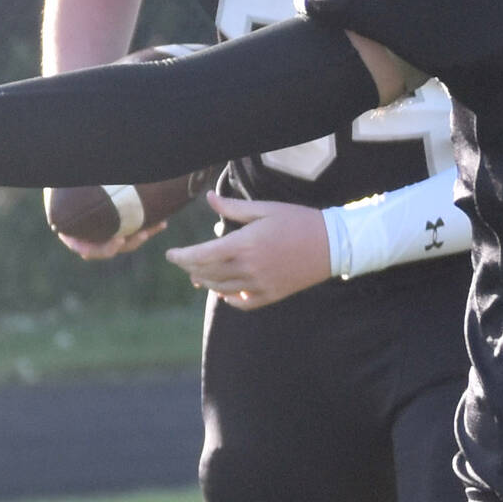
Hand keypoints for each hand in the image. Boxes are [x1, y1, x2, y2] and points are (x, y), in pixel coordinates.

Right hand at [42, 189, 168, 262]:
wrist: (73, 175)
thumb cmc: (64, 184)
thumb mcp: (60, 191)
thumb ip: (68, 198)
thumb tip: (65, 189)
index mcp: (72, 233)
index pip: (87, 250)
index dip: (104, 249)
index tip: (119, 240)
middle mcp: (89, 236)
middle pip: (111, 247)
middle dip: (130, 242)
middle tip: (143, 234)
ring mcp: (106, 231)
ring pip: (127, 239)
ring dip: (144, 234)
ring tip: (159, 225)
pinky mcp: (120, 223)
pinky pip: (134, 228)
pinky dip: (147, 225)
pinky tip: (162, 221)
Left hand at [165, 191, 333, 310]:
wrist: (331, 244)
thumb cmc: (297, 221)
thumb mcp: (264, 209)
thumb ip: (232, 208)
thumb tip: (209, 198)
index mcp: (243, 244)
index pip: (201, 255)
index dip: (181, 257)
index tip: (171, 254)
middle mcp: (248, 268)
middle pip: (207, 274)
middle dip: (190, 268)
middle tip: (183, 262)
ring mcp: (260, 284)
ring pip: (221, 289)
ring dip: (206, 282)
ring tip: (199, 275)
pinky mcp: (271, 295)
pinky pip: (242, 303)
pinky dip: (229, 299)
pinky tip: (224, 292)